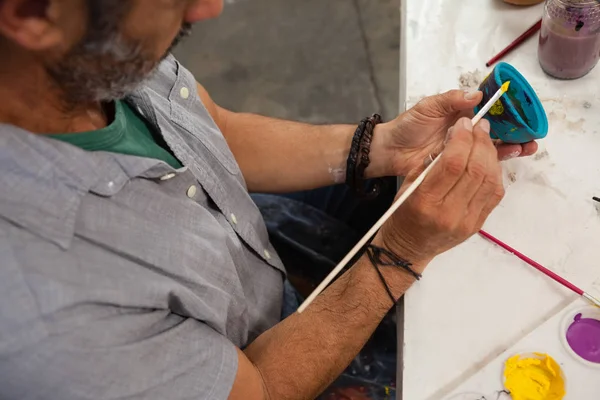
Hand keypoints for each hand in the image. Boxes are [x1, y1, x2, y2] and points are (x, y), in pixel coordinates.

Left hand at [372, 90, 537, 176]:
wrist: (391, 151)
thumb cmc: (408, 126)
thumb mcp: (428, 107)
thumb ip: (451, 100)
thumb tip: (476, 94)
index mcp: (463, 114)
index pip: (491, 110)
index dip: (508, 111)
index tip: (524, 112)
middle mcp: (467, 131)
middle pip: (498, 130)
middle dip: (517, 131)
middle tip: (532, 134)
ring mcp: (464, 150)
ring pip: (493, 148)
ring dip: (511, 147)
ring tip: (526, 147)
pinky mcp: (459, 166)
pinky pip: (479, 165)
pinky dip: (494, 163)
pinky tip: (507, 160)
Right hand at [376, 117, 503, 268]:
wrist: (408, 248)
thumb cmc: (403, 215)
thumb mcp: (407, 185)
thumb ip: (430, 163)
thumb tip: (454, 137)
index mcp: (426, 201)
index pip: (453, 163)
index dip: (462, 138)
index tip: (464, 124)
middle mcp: (449, 213)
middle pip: (476, 169)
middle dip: (480, 142)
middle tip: (480, 127)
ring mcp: (467, 221)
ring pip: (490, 180)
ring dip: (491, 155)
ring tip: (485, 141)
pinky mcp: (478, 225)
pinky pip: (495, 194)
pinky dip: (495, 172)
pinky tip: (489, 161)